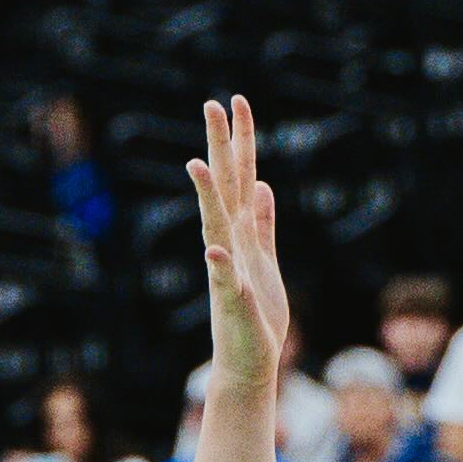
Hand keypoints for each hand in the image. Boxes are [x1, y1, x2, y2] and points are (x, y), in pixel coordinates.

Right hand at [186, 96, 293, 394]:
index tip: (236, 101)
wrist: (250, 359)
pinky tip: (215, 250)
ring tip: (196, 163)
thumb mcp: (266, 259)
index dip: (240, 140)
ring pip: (217, 224)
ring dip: (207, 196)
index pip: (241, 176)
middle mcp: (230, 243)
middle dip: (219, 147)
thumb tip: (264, 186)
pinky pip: (224, 281)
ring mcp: (228, 270)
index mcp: (241, 232)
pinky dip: (220, 265)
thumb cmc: (258, 314)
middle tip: (211, 103)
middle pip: (225, 186)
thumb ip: (264, 224)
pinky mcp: (232, 300)